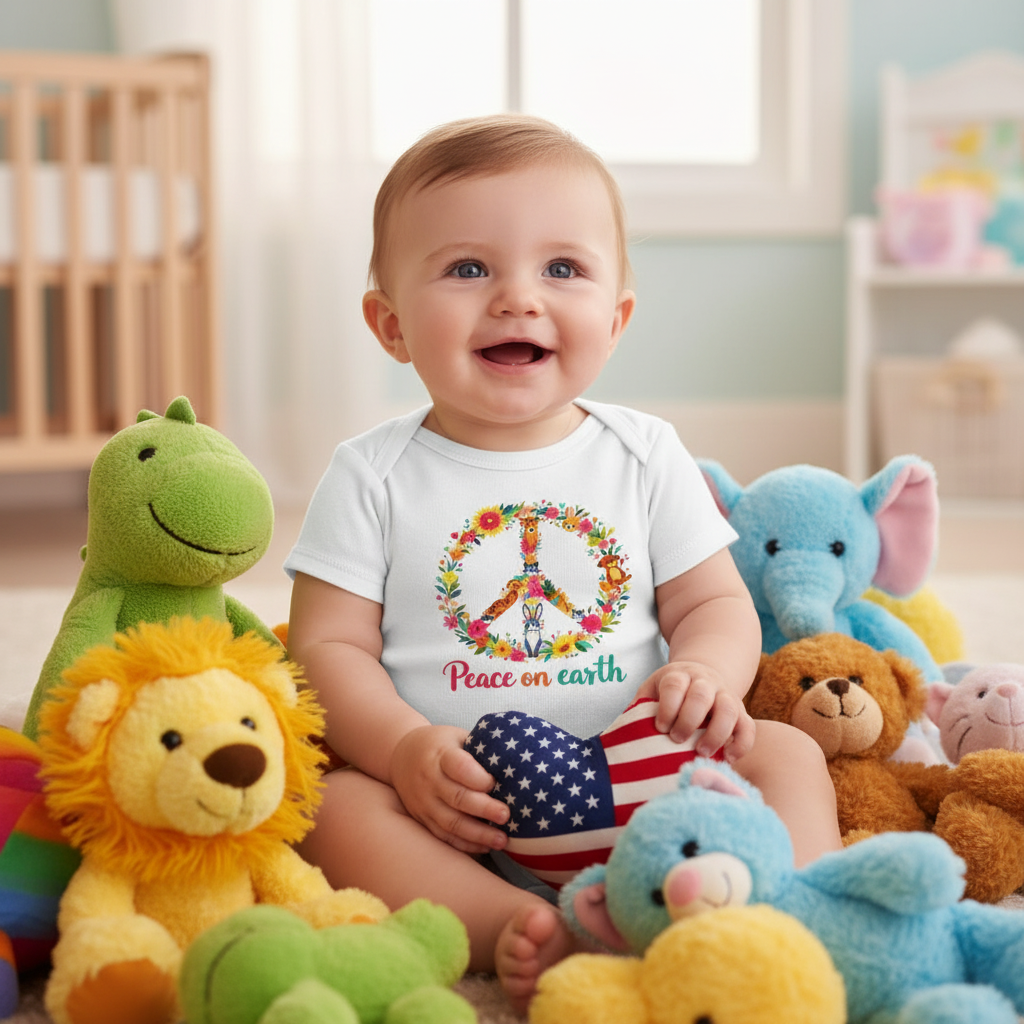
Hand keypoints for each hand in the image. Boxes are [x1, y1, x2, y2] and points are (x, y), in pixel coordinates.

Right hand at [390, 724, 510, 853]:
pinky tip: (484, 847)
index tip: (496, 782)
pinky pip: (443, 836)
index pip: (459, 767)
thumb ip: (480, 750)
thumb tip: (516, 764)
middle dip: (484, 809)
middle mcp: (429, 779)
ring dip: (478, 834)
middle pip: (457, 798)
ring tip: (502, 840)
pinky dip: (464, 844)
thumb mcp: (457, 737)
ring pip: (450, 822)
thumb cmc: (441, 745)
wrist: (401, 755)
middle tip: (507, 815)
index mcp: (440, 755)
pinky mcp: (422, 818)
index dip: (479, 778)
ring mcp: (424, 801)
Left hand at [636, 662, 755, 762]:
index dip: (667, 706)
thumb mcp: (652, 690)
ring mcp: (726, 695)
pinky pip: (748, 727)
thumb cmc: (671, 691)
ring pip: (729, 709)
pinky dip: (741, 744)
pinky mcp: (741, 712)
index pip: (674, 685)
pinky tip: (729, 759)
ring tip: (702, 752)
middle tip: (677, 740)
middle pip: (702, 695)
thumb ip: (640, 707)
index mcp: (679, 675)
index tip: (660, 726)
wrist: (703, 674)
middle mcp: (705, 682)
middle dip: (689, 719)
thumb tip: (620, 734)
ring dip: (716, 732)